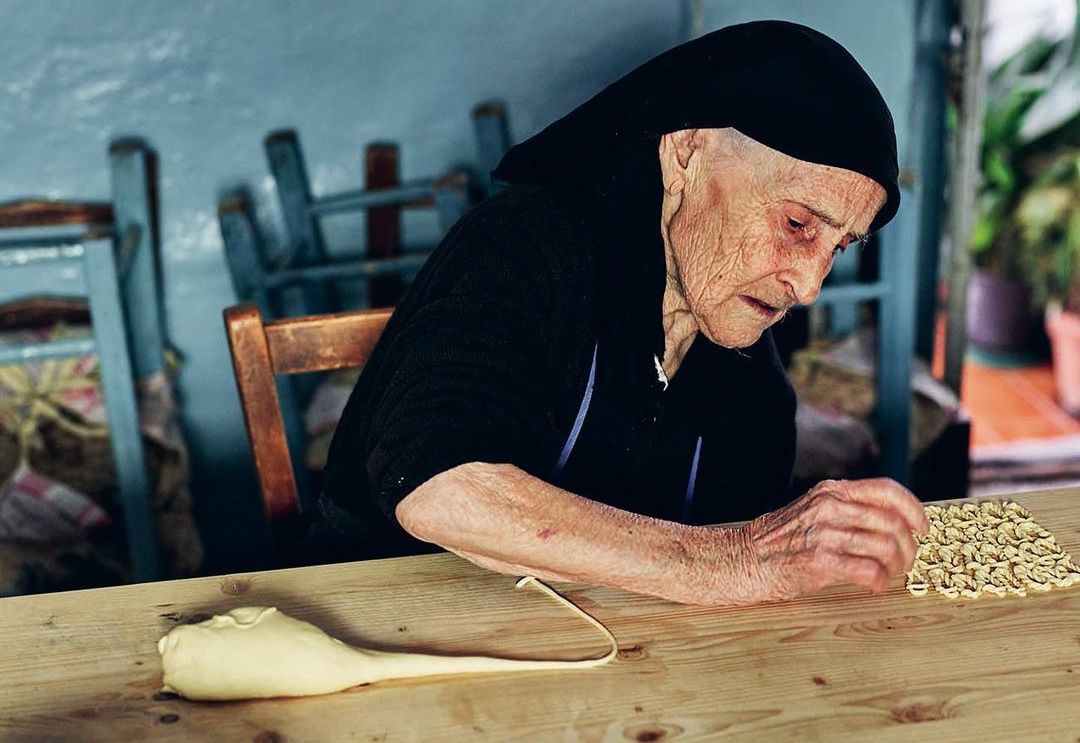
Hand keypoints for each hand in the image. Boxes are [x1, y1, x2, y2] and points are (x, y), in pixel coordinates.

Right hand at [739, 478, 929, 601]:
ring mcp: (823, 534)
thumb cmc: (779, 540)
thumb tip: (893, 522)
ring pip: (885, 547)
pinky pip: (868, 571)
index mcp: (831, 491)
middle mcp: (829, 507)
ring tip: (888, 575)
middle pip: (892, 523)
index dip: (913, 509)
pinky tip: (873, 586)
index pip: (887, 490)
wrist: (742, 559)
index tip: (922, 528)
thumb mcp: (813, 510)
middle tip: (906, 562)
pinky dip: (879, 582)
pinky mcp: (818, 561)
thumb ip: (847, 510)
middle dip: (909, 547)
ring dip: (896, 567)